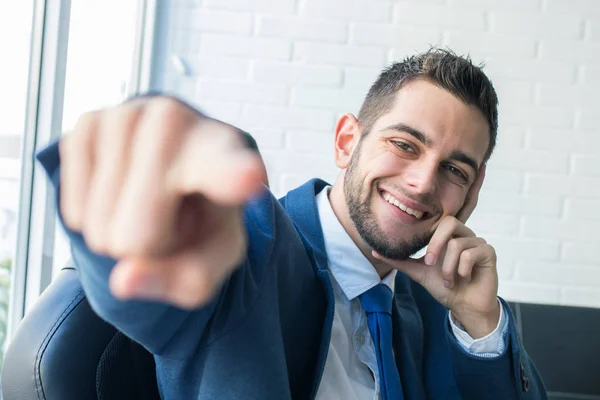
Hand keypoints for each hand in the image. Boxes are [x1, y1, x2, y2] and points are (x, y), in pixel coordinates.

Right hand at [59, 96, 267, 308]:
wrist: (173, 171)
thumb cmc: (200, 218)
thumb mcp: (212, 258)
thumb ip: (186, 279)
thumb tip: (123, 279)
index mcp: (225, 154)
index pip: (228, 166)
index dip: (235, 176)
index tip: (250, 177)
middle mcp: (178, 121)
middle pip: (137, 237)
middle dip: (147, 245)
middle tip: (171, 215)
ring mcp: (128, 115)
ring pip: (99, 226)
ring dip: (118, 228)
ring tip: (148, 197)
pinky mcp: (89, 122)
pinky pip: (74, 209)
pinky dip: (91, 214)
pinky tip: (118, 187)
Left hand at [373, 165, 499, 337]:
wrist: (463, 306)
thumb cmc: (444, 286)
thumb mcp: (418, 271)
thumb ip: (400, 260)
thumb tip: (374, 250)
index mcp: (449, 234)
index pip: (443, 214)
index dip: (453, 198)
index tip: (465, 177)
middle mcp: (464, 233)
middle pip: (447, 223)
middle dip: (435, 246)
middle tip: (429, 264)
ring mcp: (478, 241)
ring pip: (456, 243)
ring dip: (447, 266)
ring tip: (449, 279)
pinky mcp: (489, 252)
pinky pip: (470, 253)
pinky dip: (460, 269)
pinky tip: (462, 278)